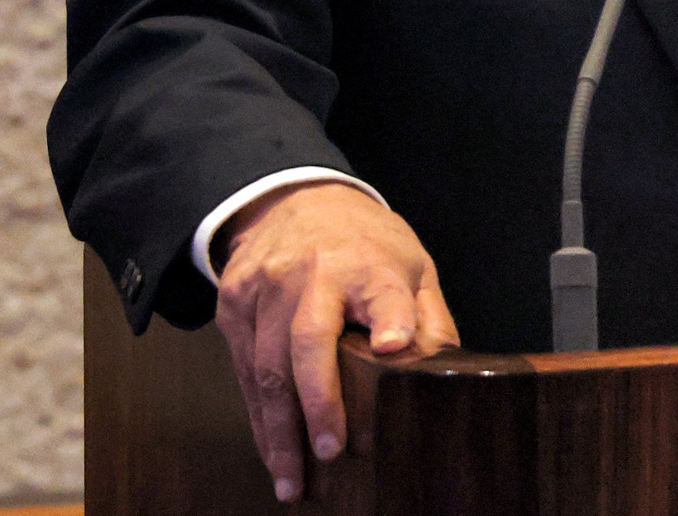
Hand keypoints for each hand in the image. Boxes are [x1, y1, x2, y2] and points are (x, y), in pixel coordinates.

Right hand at [214, 181, 459, 501]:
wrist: (295, 199)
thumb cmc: (363, 242)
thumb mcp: (410, 263)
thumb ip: (426, 316)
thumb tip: (444, 370)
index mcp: (367, 261)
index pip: (382, 289)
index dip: (389, 316)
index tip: (393, 344)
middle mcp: (311, 272)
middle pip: (308, 340)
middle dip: (318, 401)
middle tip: (331, 453)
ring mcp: (266, 287)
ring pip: (266, 366)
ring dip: (279, 429)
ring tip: (293, 479)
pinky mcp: (234, 302)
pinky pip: (243, 369)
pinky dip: (257, 415)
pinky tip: (271, 448)